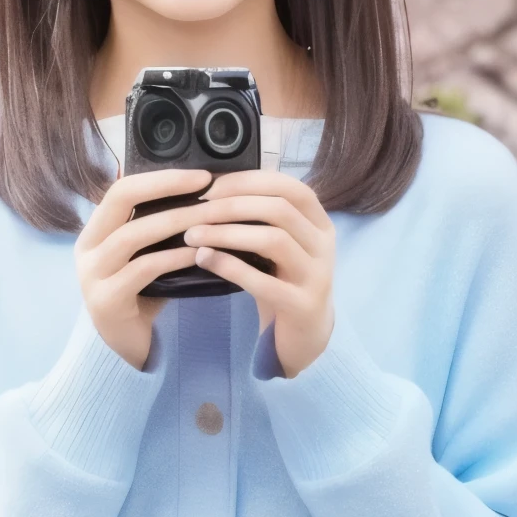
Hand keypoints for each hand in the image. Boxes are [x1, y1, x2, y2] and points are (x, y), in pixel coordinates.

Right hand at [74, 166, 212, 370]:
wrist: (127, 350)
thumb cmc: (143, 298)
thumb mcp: (146, 257)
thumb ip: (159, 230)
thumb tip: (204, 195)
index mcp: (95, 232)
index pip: (121, 189)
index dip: (160, 178)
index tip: (201, 176)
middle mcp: (87, 248)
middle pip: (121, 200)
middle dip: (166, 187)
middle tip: (206, 185)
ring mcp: (92, 274)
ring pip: (133, 234)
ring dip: (176, 222)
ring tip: (210, 217)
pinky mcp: (106, 300)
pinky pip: (143, 269)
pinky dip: (174, 257)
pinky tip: (200, 253)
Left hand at [182, 169, 335, 378]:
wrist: (305, 335)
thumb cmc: (283, 281)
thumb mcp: (279, 245)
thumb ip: (260, 218)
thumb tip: (213, 187)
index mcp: (319, 223)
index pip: (290, 187)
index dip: (250, 181)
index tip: (211, 185)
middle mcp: (323, 245)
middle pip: (280, 209)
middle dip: (231, 205)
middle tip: (195, 211)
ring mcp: (317, 276)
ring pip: (273, 240)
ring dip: (226, 233)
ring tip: (192, 235)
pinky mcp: (302, 306)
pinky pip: (263, 282)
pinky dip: (229, 266)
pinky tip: (203, 259)